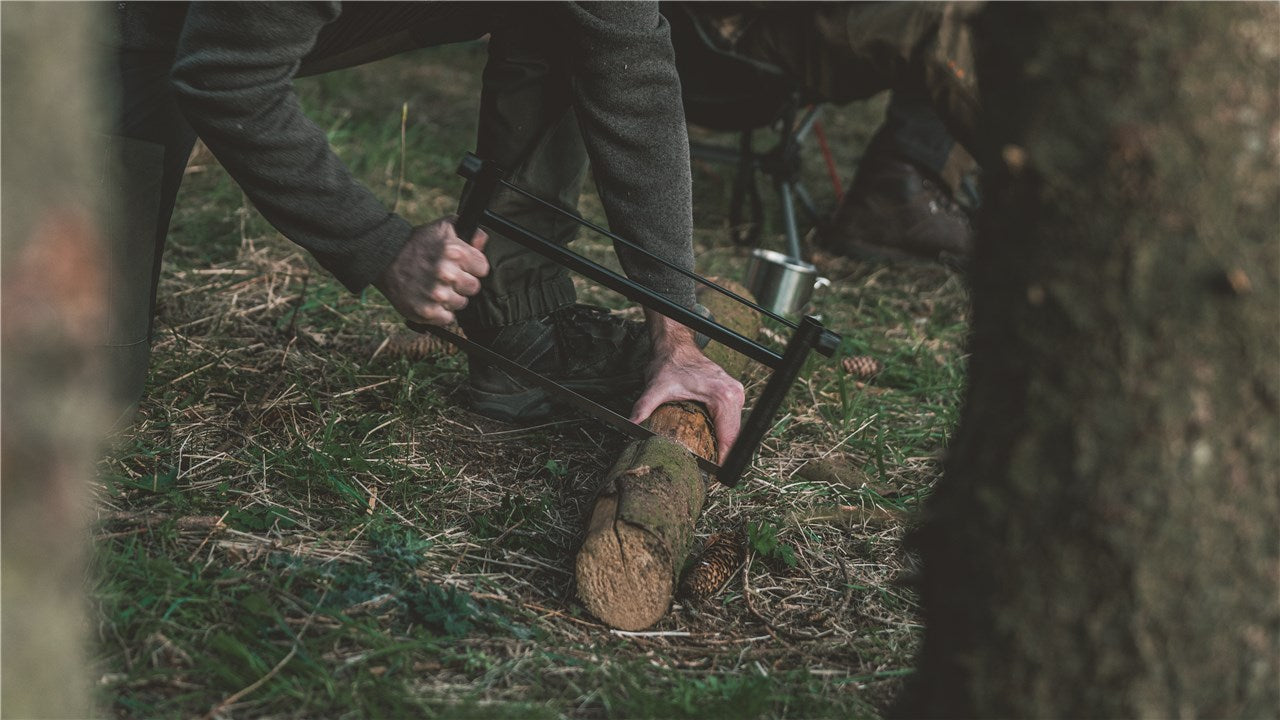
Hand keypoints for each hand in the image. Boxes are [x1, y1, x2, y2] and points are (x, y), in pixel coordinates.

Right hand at [374, 217, 488, 325]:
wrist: (385, 259)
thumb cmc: (416, 244)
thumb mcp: (442, 228)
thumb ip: (468, 233)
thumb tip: (482, 241)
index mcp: (454, 252)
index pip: (482, 268)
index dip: (473, 267)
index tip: (462, 266)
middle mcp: (446, 273)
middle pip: (473, 287)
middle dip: (462, 282)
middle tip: (446, 277)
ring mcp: (437, 294)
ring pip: (461, 303)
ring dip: (451, 298)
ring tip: (435, 287)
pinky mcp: (427, 312)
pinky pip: (448, 318)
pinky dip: (440, 312)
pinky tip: (430, 299)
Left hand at [629, 310, 745, 459]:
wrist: (676, 345)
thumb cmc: (669, 364)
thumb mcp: (655, 388)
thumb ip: (644, 406)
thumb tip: (632, 423)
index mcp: (722, 395)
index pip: (729, 437)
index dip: (723, 459)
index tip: (715, 475)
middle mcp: (734, 393)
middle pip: (734, 436)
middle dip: (723, 455)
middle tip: (709, 474)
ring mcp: (735, 393)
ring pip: (734, 429)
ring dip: (724, 445)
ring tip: (710, 461)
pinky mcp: (732, 393)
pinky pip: (731, 420)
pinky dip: (722, 433)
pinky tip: (710, 442)